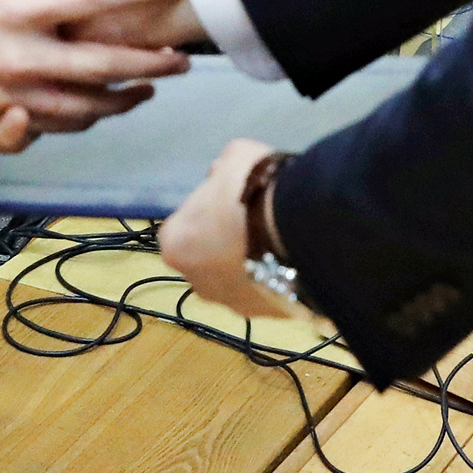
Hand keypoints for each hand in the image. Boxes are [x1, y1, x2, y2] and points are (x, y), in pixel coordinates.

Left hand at [162, 137, 306, 320]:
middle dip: (223, 244)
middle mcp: (194, 280)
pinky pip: (264, 292)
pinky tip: (293, 257)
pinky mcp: (263, 315)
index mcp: (175, 243)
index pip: (183, 226)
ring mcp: (229, 303)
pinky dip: (274, 278)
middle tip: (253, 221)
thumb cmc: (253, 192)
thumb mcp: (234, 157)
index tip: (229, 201)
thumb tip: (221, 177)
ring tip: (277, 240)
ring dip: (249, 264)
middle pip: (205, 258)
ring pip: (235, 280)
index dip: (205, 211)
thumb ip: (221, 168)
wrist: (298, 231)